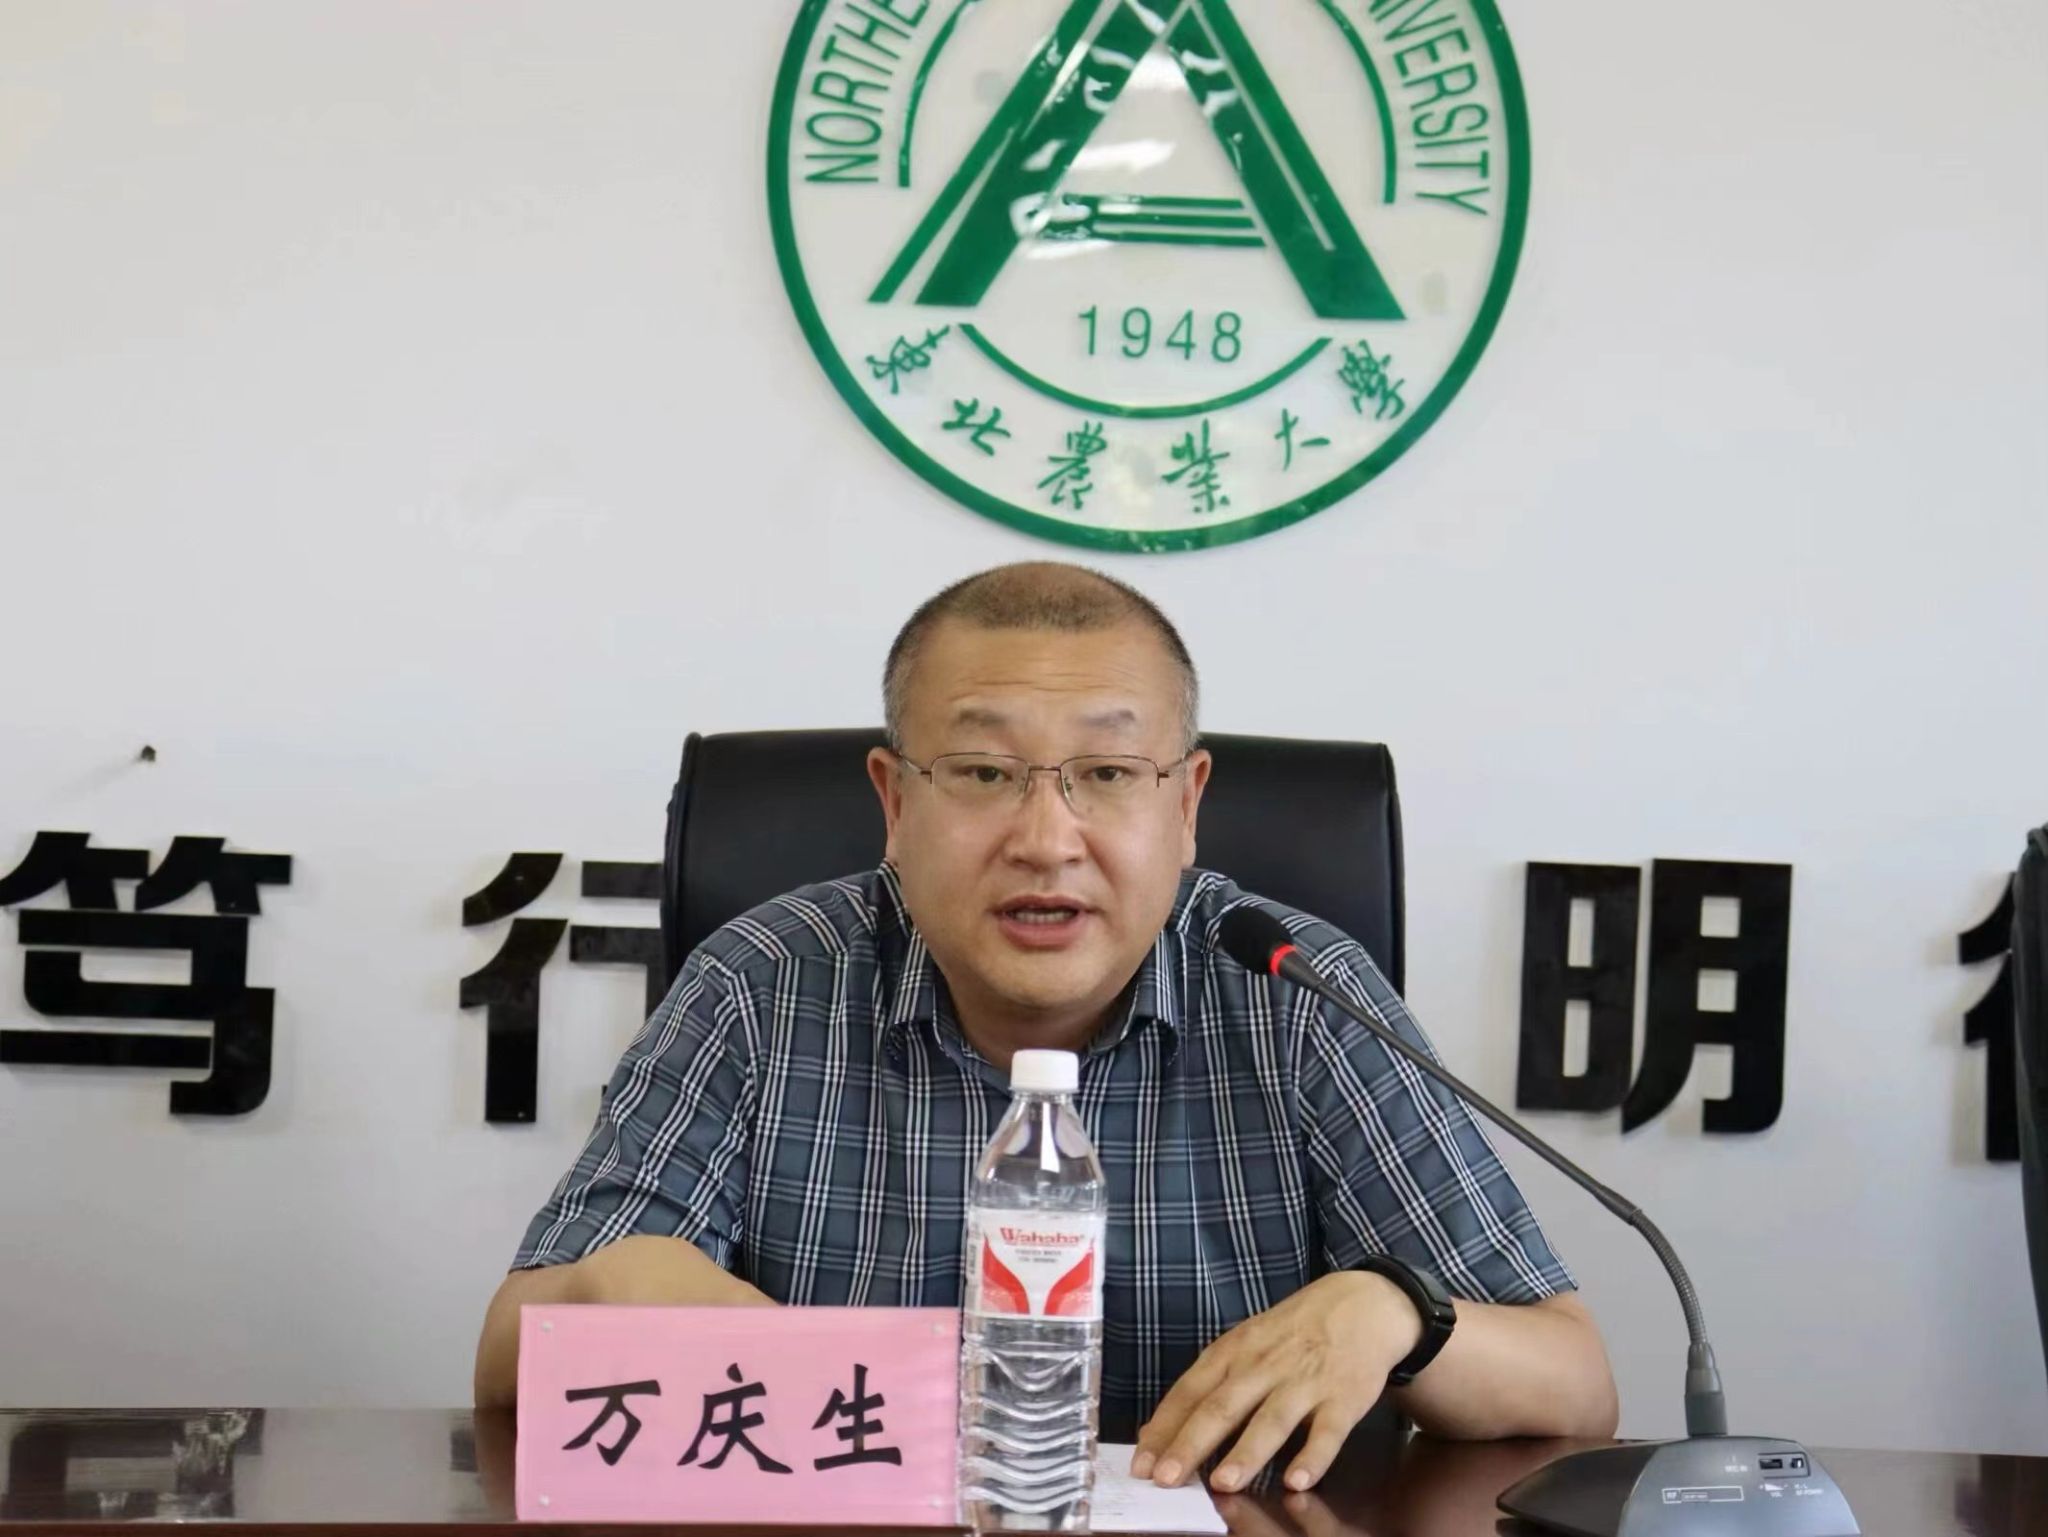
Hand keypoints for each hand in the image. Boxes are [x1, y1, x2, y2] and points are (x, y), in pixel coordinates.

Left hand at [1132, 1271, 1421, 1493]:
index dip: (1165, 1427)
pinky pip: (1327, 1432)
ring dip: (1246, 1453)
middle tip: (1166, 1478)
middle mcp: (1264, 1365)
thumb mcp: (1246, 1342)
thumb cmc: (1293, 1331)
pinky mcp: (1343, 1398)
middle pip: (1222, 1407)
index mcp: (1235, 1351)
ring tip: (1222, 1484)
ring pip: (1271, 1420)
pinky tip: (1297, 1481)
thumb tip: (1162, 1428)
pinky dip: (1313, 1457)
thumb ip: (1211, 1383)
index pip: (1190, 1391)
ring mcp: (1304, 1382)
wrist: (1363, 1304)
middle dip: (1191, 1444)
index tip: (1141, 1463)